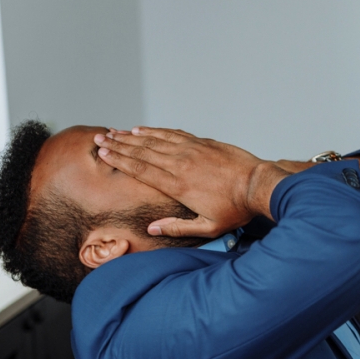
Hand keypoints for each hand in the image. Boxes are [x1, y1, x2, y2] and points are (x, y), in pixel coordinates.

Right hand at [95, 127, 289, 237]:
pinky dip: (156, 131)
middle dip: (119, 145)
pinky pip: (173, 134)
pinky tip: (143, 129)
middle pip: (142, 152)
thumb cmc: (236, 209)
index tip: (104, 154)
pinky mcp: (202, 143)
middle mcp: (180, 164)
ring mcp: (191, 150)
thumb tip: (152, 229)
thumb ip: (178, 228)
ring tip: (115, 132)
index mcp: (178, 185)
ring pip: (155, 140)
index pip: (141, 170)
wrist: (258, 185)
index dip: (120, 161)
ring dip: (132, 136)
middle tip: (100, 139)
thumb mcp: (208, 227)